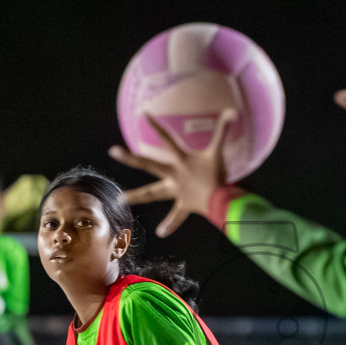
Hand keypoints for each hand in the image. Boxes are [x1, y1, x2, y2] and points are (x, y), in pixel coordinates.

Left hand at [109, 109, 235, 236]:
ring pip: (152, 193)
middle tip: (112, 151)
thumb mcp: (218, 151)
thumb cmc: (218, 174)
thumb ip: (223, 130)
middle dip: (131, 158)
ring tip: (120, 199)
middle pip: (148, 164)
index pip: (166, 139)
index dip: (156, 126)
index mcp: (180, 161)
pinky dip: (170, 224)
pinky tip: (160, 232)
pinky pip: (176, 215)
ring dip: (137, 196)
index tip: (143, 114)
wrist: (221, 199)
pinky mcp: (183, 204)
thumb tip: (232, 112)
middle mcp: (173, 175)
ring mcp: (175, 191)